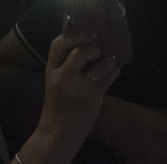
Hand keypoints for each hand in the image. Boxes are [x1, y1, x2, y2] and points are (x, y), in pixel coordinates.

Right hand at [36, 32, 119, 150]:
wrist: (58, 133)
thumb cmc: (58, 105)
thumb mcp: (55, 82)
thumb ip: (66, 65)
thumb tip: (88, 44)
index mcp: (51, 71)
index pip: (58, 44)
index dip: (75, 34)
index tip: (88, 32)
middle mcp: (63, 77)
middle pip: (79, 51)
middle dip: (92, 47)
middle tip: (97, 51)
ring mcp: (78, 87)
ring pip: (99, 65)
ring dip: (108, 61)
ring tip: (110, 61)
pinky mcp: (92, 96)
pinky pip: (108, 78)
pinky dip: (114, 71)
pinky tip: (115, 69)